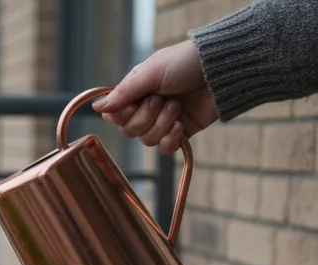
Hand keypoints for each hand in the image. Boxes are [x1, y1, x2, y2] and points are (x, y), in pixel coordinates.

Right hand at [93, 41, 218, 153]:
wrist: (221, 71)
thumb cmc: (185, 63)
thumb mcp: (151, 73)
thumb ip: (124, 93)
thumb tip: (96, 108)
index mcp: (136, 91)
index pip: (114, 115)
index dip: (120, 115)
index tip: (134, 104)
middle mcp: (146, 107)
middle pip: (129, 131)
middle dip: (145, 118)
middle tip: (161, 100)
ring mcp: (163, 122)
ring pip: (147, 141)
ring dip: (162, 124)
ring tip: (177, 107)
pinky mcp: (180, 133)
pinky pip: (165, 149)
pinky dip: (171, 139)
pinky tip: (180, 125)